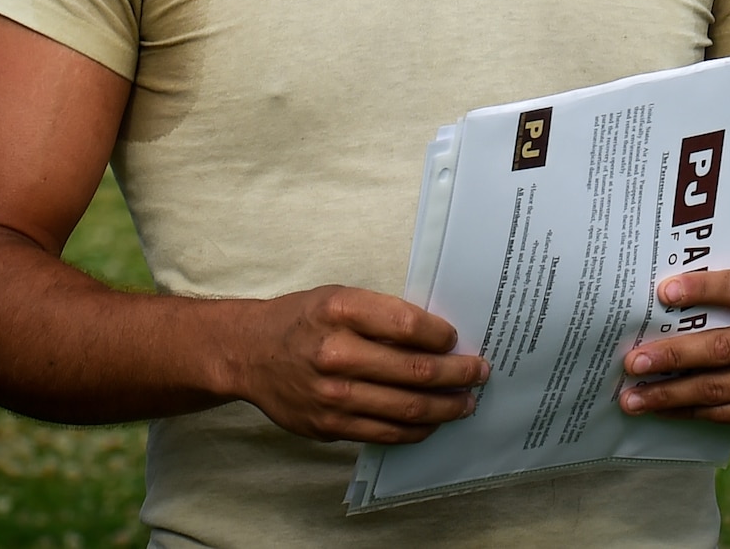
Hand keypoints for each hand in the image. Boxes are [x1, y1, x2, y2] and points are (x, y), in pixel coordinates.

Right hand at [227, 284, 489, 443]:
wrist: (249, 353)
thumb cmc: (303, 319)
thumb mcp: (340, 296)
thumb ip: (382, 314)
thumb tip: (437, 336)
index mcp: (341, 311)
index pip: (408, 326)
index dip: (441, 335)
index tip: (456, 338)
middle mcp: (336, 353)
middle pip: (415, 371)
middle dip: (458, 374)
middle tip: (480, 372)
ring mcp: (333, 395)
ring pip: (406, 408)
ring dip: (446, 407)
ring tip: (467, 402)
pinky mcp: (329, 426)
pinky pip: (385, 432)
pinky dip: (416, 429)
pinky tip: (432, 421)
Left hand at [617, 269, 729, 431]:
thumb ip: (724, 290)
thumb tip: (660, 298)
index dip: (702, 289)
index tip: (662, 293)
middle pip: (724, 347)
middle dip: (673, 355)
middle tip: (633, 361)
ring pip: (719, 388)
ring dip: (670, 394)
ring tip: (633, 396)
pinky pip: (724, 414)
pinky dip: (687, 411)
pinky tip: (660, 408)